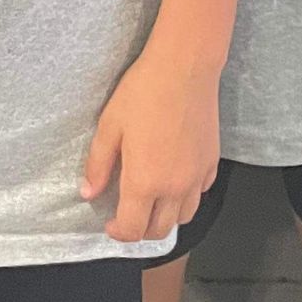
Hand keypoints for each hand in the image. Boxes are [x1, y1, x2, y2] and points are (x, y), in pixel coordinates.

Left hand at [81, 45, 219, 243]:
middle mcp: (174, 189)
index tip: (109, 223)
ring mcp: (197, 178)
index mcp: (145, 182)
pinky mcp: (212, 164)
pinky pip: (200, 193)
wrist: (184, 69)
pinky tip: (174, 178)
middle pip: (160, 231)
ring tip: (152, 200)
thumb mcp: (109, 126)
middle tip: (128, 214)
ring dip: (166, 217)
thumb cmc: (142, 93)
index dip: (118, 233)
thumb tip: (88, 193)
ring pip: (184, 217)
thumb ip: (98, 164)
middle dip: (141, 230)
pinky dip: (186, 196)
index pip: (132, 229)